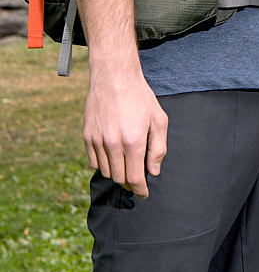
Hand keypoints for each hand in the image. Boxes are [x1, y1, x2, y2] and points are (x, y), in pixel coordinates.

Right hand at [83, 70, 167, 198]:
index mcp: (133, 140)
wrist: (114, 78)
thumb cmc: (140, 97)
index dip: (140, 189)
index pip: (135, 177)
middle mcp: (113, 143)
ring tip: (127, 164)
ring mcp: (97, 140)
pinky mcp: (87, 136)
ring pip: (106, 172)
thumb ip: (158, 148)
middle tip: (137, 179)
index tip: (144, 194)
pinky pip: (94, 162)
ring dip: (117, 173)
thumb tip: (153, 171)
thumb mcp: (159, 119)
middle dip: (130, 183)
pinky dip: (104, 164)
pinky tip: (113, 156)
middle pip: (119, 178)